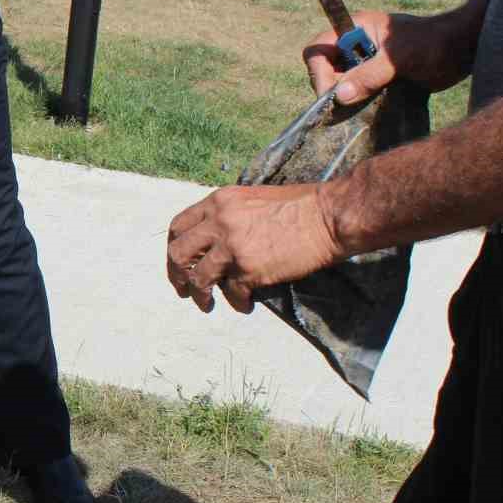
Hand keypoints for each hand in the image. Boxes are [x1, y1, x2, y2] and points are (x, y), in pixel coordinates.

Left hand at [166, 182, 344, 313]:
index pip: (179, 226)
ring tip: (206, 304)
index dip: (174, 246)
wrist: (329, 217)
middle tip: (183, 288)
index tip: (179, 260)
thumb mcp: (252, 198)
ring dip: (198, 295)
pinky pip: (231, 294)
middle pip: (178, 254)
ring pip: (197, 278)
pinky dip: (236, 303)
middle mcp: (218, 223)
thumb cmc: (299, 205)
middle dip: (176, 274)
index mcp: (218, 202)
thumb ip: (227, 214)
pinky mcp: (249, 270)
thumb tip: (213, 239)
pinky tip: (244, 304)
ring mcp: (232, 248)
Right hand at [303, 10, 463, 105]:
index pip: (318, 50)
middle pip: (325, 70)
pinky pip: (358, 92)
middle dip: (332, 89)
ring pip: (340, 84)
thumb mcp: (399, 58)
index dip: (319, 73)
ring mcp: (366, 62)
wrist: (465, 48)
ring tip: (360, 109)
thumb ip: (368, 75)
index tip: (333, 95)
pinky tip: (369, 111)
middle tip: (347, 106)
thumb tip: (338, 96)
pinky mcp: (377, 78)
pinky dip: (359, 103)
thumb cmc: (434, 43)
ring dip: (346, 99)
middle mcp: (355, 45)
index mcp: (355, 29)